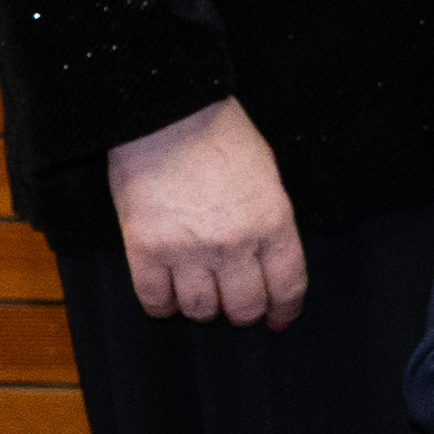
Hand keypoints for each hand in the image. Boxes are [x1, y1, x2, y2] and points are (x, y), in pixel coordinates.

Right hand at [105, 93, 304, 328]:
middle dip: (241, 310)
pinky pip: (156, 300)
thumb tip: (271, 263)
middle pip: (244, 306)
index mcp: (273, 223)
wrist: (166, 114)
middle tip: (232, 302)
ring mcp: (189, 250)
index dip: (284, 309)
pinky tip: (165, 292)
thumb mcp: (266, 177)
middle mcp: (235, 244)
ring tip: (197, 290)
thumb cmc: (219, 137)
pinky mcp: (146, 250)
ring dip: (201, 307)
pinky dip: (161, 305)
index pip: (288, 285)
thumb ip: (270, 223)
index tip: (278, 318)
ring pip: (201, 310)